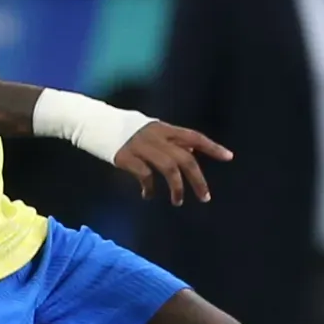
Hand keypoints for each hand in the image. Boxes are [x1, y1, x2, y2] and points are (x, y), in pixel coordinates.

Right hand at [113, 121, 232, 205]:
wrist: (94, 122)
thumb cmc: (124, 128)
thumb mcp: (151, 130)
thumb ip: (171, 140)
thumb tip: (192, 151)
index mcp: (164, 128)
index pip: (194, 136)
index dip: (212, 147)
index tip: (229, 157)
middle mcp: (156, 136)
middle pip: (185, 158)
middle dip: (198, 179)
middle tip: (205, 197)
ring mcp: (141, 146)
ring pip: (169, 168)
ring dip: (177, 188)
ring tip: (178, 201)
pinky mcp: (126, 157)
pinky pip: (145, 176)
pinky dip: (150, 188)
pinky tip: (148, 195)